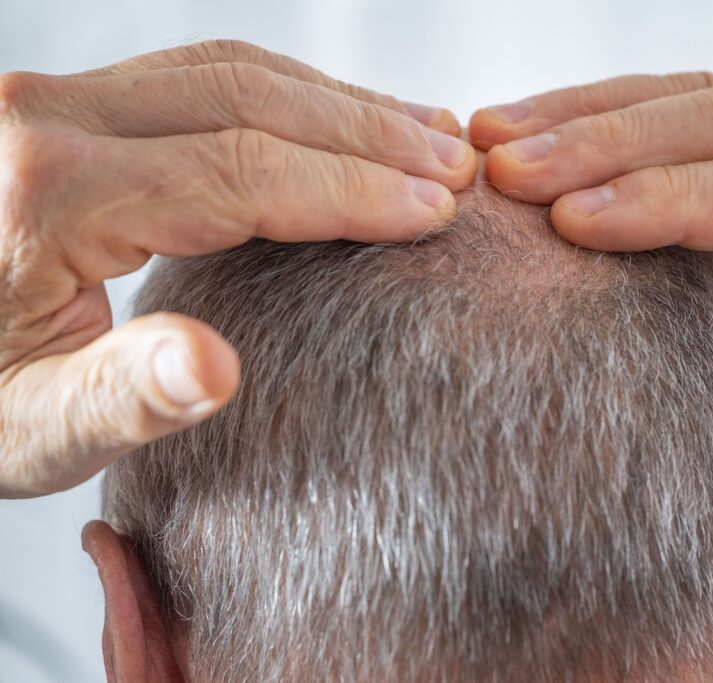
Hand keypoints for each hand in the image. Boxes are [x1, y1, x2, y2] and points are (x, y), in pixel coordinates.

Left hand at [0, 39, 475, 496]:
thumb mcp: (27, 429)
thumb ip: (119, 397)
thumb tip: (215, 370)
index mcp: (44, 196)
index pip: (237, 171)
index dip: (351, 190)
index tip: (435, 210)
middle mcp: (46, 120)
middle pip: (246, 98)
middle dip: (369, 133)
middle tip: (457, 165)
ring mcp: (57, 102)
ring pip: (231, 70)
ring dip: (341, 104)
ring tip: (428, 133)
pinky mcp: (71, 107)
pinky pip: (201, 77)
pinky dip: (291, 98)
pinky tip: (344, 123)